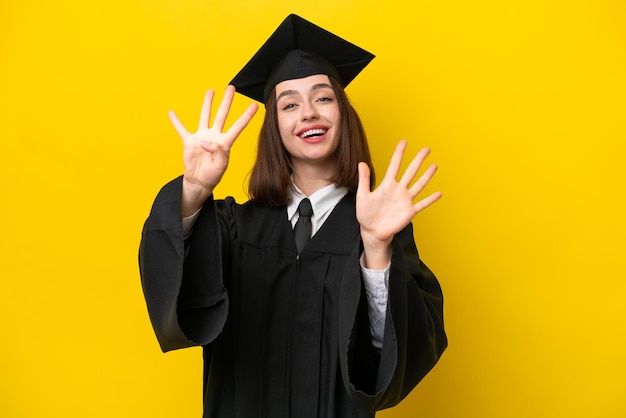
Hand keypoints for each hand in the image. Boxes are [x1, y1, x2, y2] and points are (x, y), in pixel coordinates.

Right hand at [168, 86, 257, 215]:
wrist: (199, 182)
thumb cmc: (212, 176)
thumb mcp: (219, 166)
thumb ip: (217, 152)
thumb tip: (205, 141)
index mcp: (225, 142)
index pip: (238, 126)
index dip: (246, 116)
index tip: (255, 105)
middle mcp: (214, 136)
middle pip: (222, 114)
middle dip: (227, 101)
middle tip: (231, 88)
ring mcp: (202, 137)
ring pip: (205, 116)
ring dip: (207, 104)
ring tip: (211, 91)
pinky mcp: (189, 141)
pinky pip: (181, 129)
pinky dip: (176, 121)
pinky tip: (171, 113)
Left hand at [356, 141, 441, 267]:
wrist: (371, 231)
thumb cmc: (365, 214)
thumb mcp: (362, 195)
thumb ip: (364, 180)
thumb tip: (361, 163)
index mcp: (387, 185)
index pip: (394, 165)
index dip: (399, 154)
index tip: (404, 142)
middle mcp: (398, 190)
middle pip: (411, 172)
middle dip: (418, 160)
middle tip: (426, 149)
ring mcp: (405, 200)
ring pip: (419, 185)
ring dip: (427, 176)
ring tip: (434, 166)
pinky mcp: (409, 212)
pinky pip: (422, 204)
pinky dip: (430, 199)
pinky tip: (439, 193)